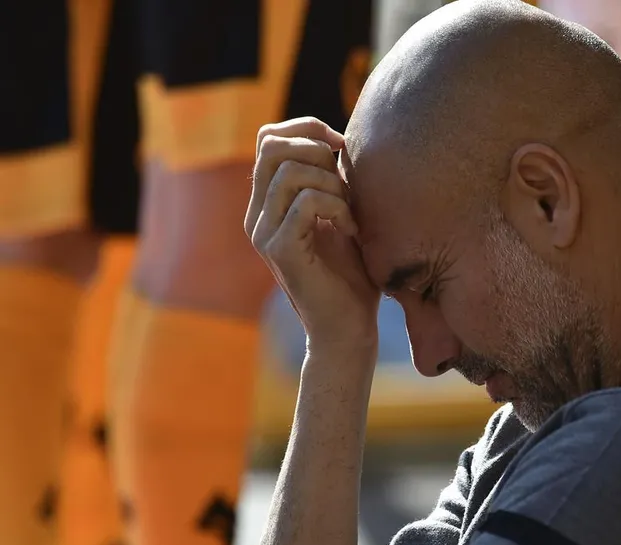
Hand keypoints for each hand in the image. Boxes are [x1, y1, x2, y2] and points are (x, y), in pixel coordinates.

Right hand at [246, 117, 379, 347]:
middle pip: (271, 145)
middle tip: (346, 182)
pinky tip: (352, 231)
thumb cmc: (352, 276)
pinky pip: (305, 202)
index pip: (269, 138)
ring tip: (352, 213)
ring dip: (333, 184)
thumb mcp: (342, 216)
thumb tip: (338, 140)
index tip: (342, 147)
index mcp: (267, 204)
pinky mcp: (279, 250)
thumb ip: (331, 181)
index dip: (307, 128)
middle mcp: (257, 215)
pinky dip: (337, 208)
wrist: (348, 329)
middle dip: (318, 150)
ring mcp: (263, 232)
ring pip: (290, 172)